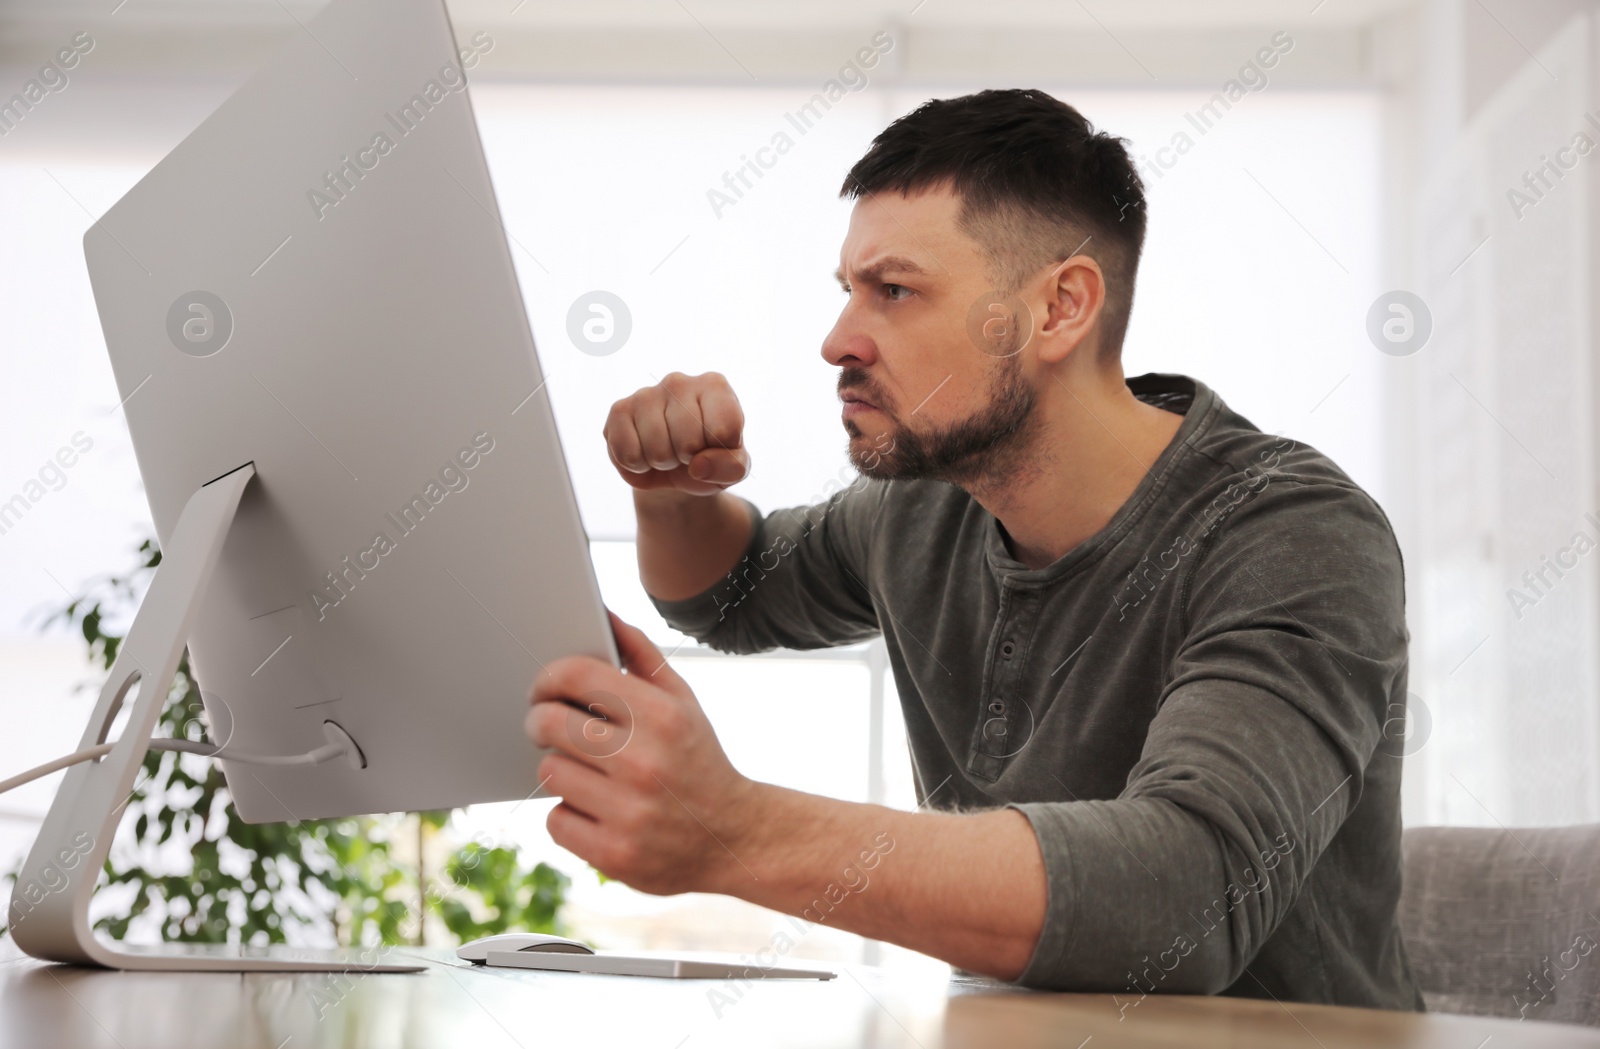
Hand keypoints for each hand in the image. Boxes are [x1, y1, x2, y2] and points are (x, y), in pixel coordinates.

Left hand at [525, 611, 762, 895]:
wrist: (733, 837)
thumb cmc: (698, 760)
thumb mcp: (683, 702)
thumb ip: (641, 656)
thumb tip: (604, 614)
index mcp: (662, 716)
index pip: (576, 675)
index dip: (547, 677)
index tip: (543, 688)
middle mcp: (645, 762)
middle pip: (550, 723)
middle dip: (539, 721)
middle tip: (546, 726)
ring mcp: (629, 812)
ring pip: (549, 772)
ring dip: (558, 770)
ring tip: (584, 772)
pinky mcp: (614, 854)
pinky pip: (556, 820)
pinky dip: (568, 815)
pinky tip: (595, 811)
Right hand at [604, 371, 749, 495]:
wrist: (673, 465)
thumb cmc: (710, 458)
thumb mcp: (735, 468)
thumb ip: (732, 467)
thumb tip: (698, 466)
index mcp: (716, 387)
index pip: (725, 430)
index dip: (720, 453)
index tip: (714, 446)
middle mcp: (680, 382)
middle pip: (688, 442)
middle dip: (688, 460)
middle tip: (686, 452)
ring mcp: (647, 393)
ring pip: (657, 450)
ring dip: (662, 464)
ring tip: (667, 451)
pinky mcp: (619, 410)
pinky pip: (628, 453)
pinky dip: (637, 465)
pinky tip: (644, 450)